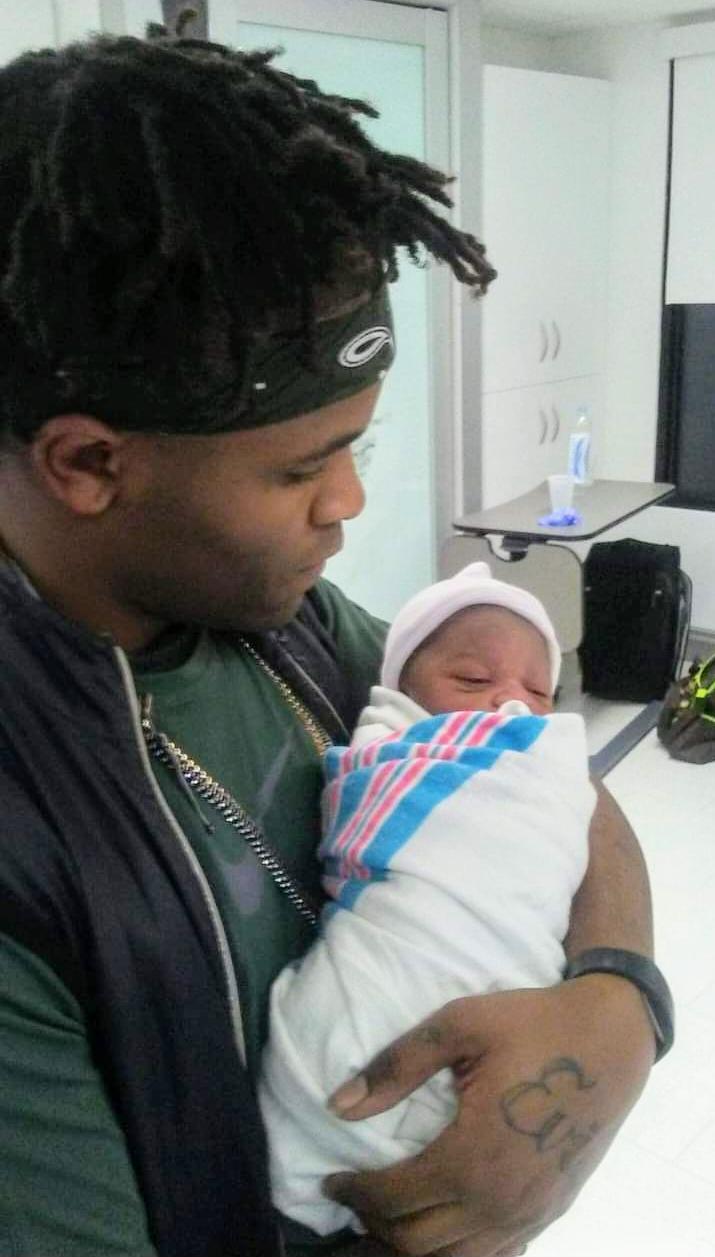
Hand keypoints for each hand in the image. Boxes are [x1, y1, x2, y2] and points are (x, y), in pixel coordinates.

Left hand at [324, 977, 654, 1255]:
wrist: (611, 1038)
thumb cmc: (532, 1024)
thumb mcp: (459, 1025)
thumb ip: (397, 1065)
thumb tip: (339, 1104)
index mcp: (471, 1157)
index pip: (394, 1198)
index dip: (354, 1193)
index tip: (330, 1182)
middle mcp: (500, 1201)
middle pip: (416, 1242)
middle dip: (375, 1224)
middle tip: (354, 1196)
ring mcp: (529, 1214)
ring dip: (412, 1245)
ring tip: (387, 1215)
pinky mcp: (549, 1212)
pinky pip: (495, 1254)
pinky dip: (459, 1251)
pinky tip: (443, 1226)